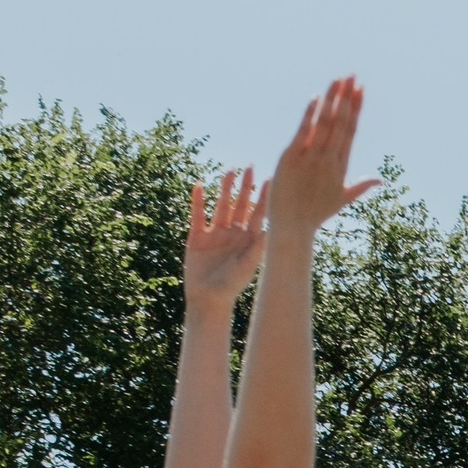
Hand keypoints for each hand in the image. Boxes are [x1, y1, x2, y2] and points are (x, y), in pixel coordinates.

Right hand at [184, 166, 266, 313]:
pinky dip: (198, 201)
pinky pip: (198, 215)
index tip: (270, 179)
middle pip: (240, 205)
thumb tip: (270, 230)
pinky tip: (200, 185)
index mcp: (248, 240)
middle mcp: (233, 233)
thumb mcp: (246, 266)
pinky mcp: (197, 237)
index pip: (258, 214)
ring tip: (229, 171)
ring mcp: (215, 233)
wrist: (208, 299)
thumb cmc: (231, 287)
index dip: (263, 197)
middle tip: (250, 167)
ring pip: (221, 206)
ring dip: (225, 189)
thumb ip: (257, 249)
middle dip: (245, 187)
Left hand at [265, 75, 377, 239]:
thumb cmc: (315, 215)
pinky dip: (309, 115)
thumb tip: (380, 179)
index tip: (360, 90)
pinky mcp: (291, 158)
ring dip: (332, 100)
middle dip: (346, 98)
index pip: (350, 131)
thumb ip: (360, 185)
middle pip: (340, 123)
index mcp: (340, 166)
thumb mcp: (341, 199)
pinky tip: (316, 97)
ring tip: (337, 80)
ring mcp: (310, 158)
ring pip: (324, 124)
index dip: (355, 109)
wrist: (293, 227)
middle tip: (351, 75)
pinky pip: (303, 132)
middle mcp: (328, 160)